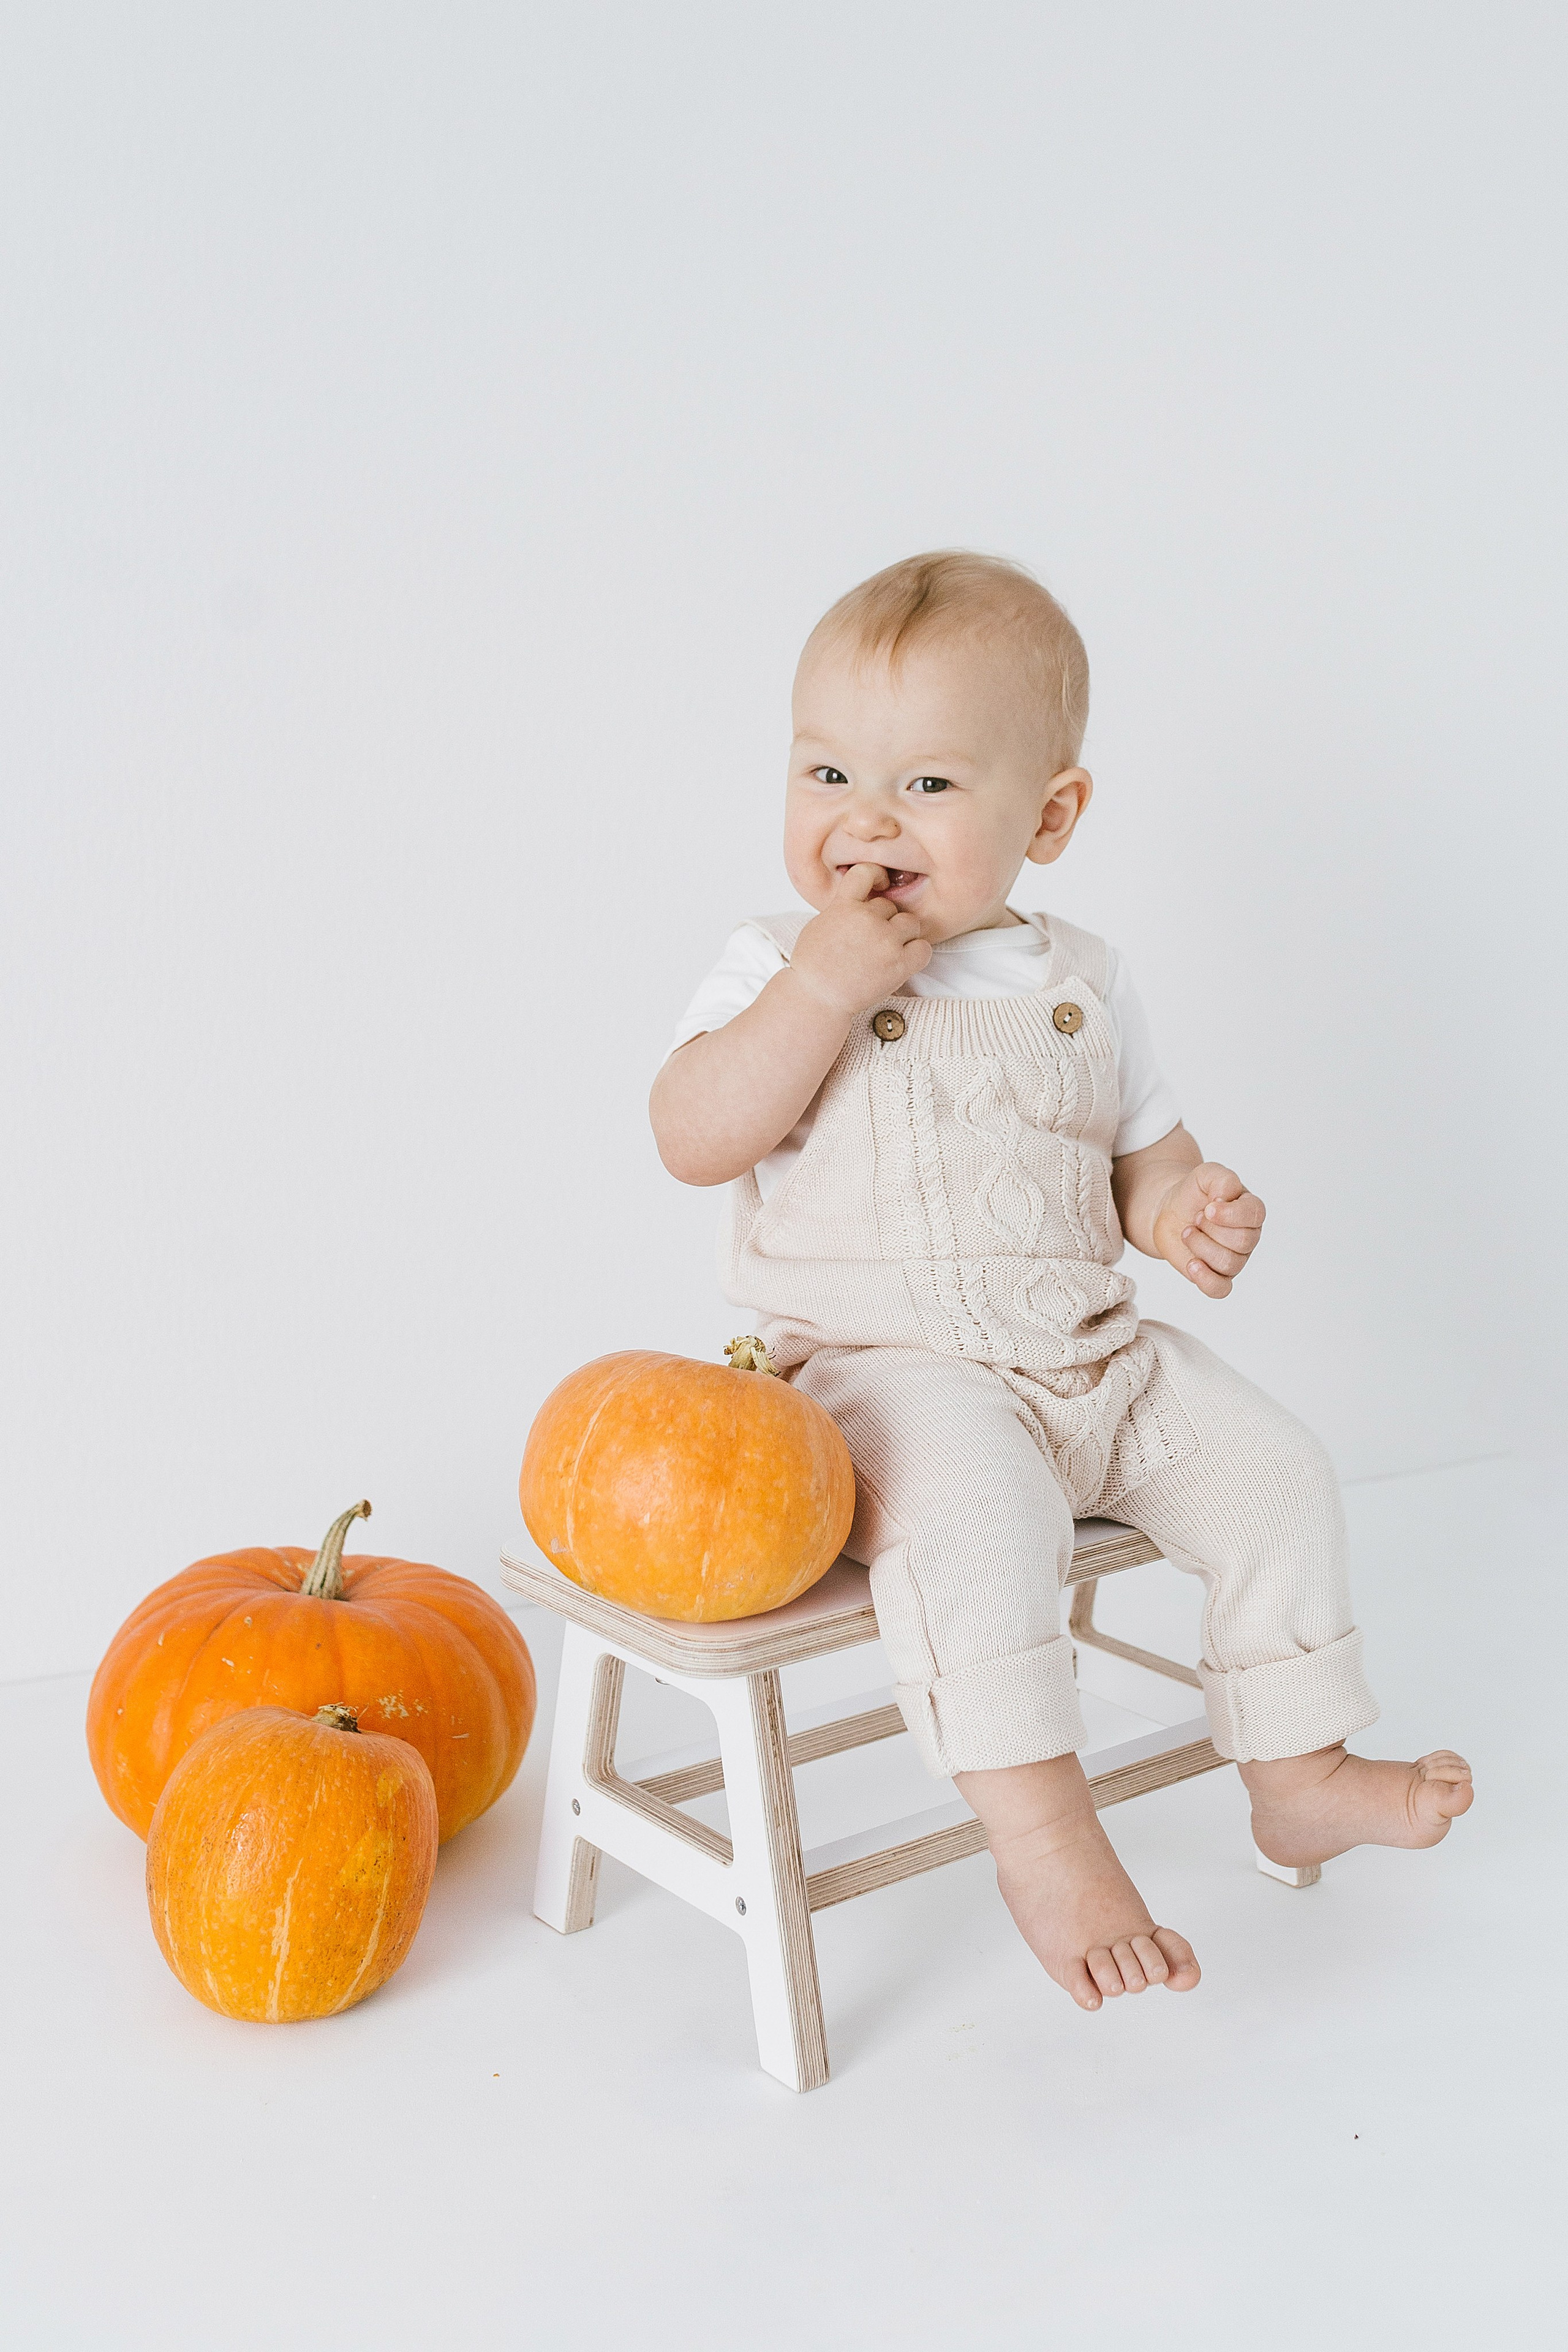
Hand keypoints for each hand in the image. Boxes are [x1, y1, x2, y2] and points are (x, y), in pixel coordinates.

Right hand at [789, 864, 932, 1016]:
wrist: (817, 998)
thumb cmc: (813, 966)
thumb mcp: (820, 924)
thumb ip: (843, 908)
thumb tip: (861, 901)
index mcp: (843, 905)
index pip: (866, 872)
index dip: (876, 876)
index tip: (880, 885)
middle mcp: (866, 919)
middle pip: (890, 907)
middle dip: (885, 921)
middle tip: (872, 941)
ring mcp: (885, 940)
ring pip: (911, 924)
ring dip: (903, 935)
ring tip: (888, 951)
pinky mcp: (899, 963)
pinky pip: (923, 948)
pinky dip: (916, 954)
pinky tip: (903, 961)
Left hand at [1152, 1162, 1265, 1298]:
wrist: (1169, 1211)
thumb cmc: (1193, 1193)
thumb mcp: (1206, 1174)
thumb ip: (1221, 1179)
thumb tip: (1227, 1197)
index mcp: (1251, 1210)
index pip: (1254, 1216)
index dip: (1229, 1214)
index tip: (1208, 1207)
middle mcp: (1248, 1236)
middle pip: (1242, 1242)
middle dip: (1211, 1229)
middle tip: (1196, 1218)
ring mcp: (1235, 1259)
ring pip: (1229, 1263)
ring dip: (1200, 1246)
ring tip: (1188, 1232)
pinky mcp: (1217, 1276)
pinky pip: (1221, 1289)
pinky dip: (1206, 1279)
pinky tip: (1192, 1263)